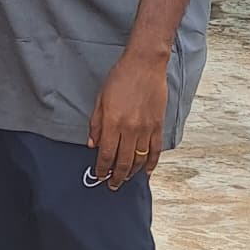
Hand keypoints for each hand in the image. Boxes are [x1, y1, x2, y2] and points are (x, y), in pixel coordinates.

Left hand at [88, 49, 168, 189]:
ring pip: (139, 159)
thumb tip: (92, 144)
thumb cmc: (120, 78)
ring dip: (132, 173)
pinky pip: (156, 150)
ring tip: (126, 179)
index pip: (106, 154)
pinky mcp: (158, 125)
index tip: (99, 176)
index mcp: (113, 123)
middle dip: (116, 176)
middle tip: (112, 185)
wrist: (145, 64)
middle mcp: (130, 129)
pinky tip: (147, 171)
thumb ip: (96, 124)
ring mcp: (146, 129)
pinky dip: (152, 163)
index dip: (102, 169)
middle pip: (123, 161)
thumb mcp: (100, 99)